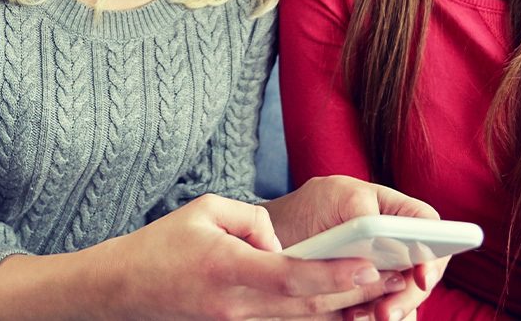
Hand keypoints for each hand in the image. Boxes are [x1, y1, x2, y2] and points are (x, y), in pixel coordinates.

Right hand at [97, 192, 411, 319]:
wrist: (124, 289)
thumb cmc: (161, 244)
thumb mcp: (204, 210)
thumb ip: (251, 219)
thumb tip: (280, 241)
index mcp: (230, 270)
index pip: (293, 276)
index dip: (334, 272)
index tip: (369, 263)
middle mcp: (240, 305)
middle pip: (308, 305)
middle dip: (355, 291)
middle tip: (396, 274)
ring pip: (303, 319)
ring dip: (344, 305)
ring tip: (381, 286)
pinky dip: (317, 313)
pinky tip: (342, 302)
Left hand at [265, 176, 447, 320]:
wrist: (274, 238)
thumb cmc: (307, 208)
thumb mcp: (333, 196)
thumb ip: (361, 207)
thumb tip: (383, 229)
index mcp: (392, 210)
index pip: (428, 225)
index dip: (433, 249)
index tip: (421, 276)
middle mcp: (396, 243)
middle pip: (423, 271)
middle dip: (409, 295)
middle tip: (386, 312)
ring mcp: (384, 272)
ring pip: (406, 297)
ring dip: (391, 311)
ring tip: (360, 316)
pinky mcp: (367, 297)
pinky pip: (382, 311)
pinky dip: (371, 318)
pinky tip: (351, 317)